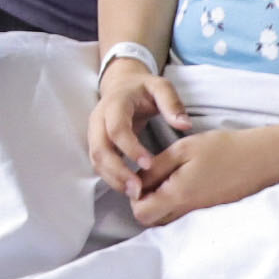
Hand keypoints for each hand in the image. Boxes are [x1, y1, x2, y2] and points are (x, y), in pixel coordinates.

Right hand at [84, 57, 188, 196]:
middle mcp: (98, 119)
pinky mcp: (96, 143)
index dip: (130, 148)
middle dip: (117, 172)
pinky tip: (129, 188)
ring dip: (113, 179)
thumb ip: (172, 103)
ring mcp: (94, 132)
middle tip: (138, 189)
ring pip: (96, 160)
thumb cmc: (143, 88)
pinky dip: (111, 178)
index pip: (116, 128)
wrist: (122, 84)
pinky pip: (99, 164)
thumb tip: (184, 125)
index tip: (149, 164)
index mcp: (114, 103)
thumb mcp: (160, 86)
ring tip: (135, 193)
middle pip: (100, 149)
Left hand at [124, 126, 278, 227]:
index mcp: (178, 196)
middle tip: (156, 177)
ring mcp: (200, 217)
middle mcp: (187, 213)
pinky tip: (188, 182)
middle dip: (147, 201)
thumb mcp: (183, 149)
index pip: (140, 213)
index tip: (145, 176)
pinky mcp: (211, 215)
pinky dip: (179, 204)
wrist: (263, 159)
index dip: (135, 195)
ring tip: (173, 178)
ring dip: (162, 203)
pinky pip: (184, 217)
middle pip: (152, 221)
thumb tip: (136, 182)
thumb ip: (155, 167)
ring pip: (168, 220)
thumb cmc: (224, 149)